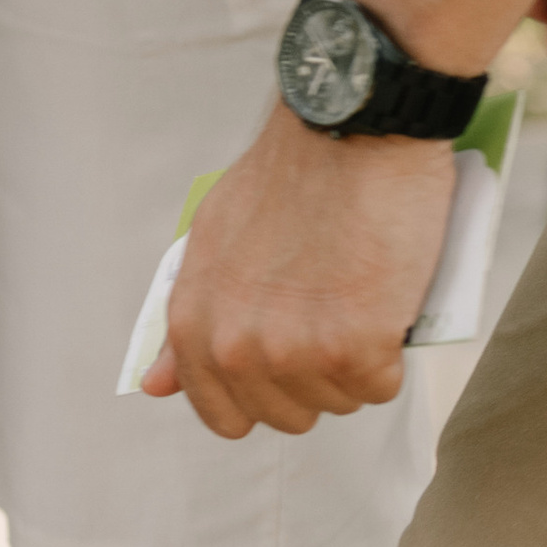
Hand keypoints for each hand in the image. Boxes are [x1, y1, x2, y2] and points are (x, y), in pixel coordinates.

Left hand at [145, 101, 452, 435]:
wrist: (350, 131)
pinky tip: (379, 296)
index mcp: (196, 320)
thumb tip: (156, 384)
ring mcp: (294, 352)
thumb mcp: (217, 240)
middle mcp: (237, 345)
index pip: (220, 413)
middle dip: (313, 373)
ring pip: (339, 402)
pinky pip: (381, 386)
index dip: (257, 395)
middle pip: (286, 415)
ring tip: (352, 290)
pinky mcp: (353, 350)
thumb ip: (193, 315)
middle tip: (325, 306)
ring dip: (355, 360)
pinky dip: (390, 350)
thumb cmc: (292, 175)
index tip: (281, 368)